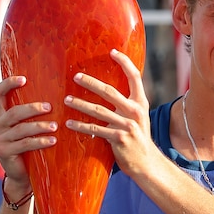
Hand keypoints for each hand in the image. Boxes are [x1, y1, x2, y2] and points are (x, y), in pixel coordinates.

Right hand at [0, 76, 57, 197]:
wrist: (20, 173)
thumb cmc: (28, 145)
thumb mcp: (26, 127)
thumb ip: (30, 113)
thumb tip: (54, 93)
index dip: (8, 83)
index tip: (24, 78)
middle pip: (13, 112)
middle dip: (33, 108)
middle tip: (50, 107)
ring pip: (21, 129)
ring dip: (40, 126)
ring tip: (55, 126)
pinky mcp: (3, 152)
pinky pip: (25, 144)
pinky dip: (40, 141)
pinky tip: (52, 140)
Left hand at [62, 50, 153, 177]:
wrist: (146, 162)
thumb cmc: (138, 137)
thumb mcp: (138, 117)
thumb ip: (127, 103)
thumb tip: (110, 89)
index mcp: (141, 102)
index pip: (135, 76)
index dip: (124, 62)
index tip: (112, 51)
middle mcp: (135, 111)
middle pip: (110, 91)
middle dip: (91, 82)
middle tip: (76, 76)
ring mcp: (127, 125)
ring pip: (99, 110)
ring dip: (80, 104)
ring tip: (67, 100)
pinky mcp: (119, 138)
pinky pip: (95, 129)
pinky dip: (81, 126)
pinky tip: (69, 123)